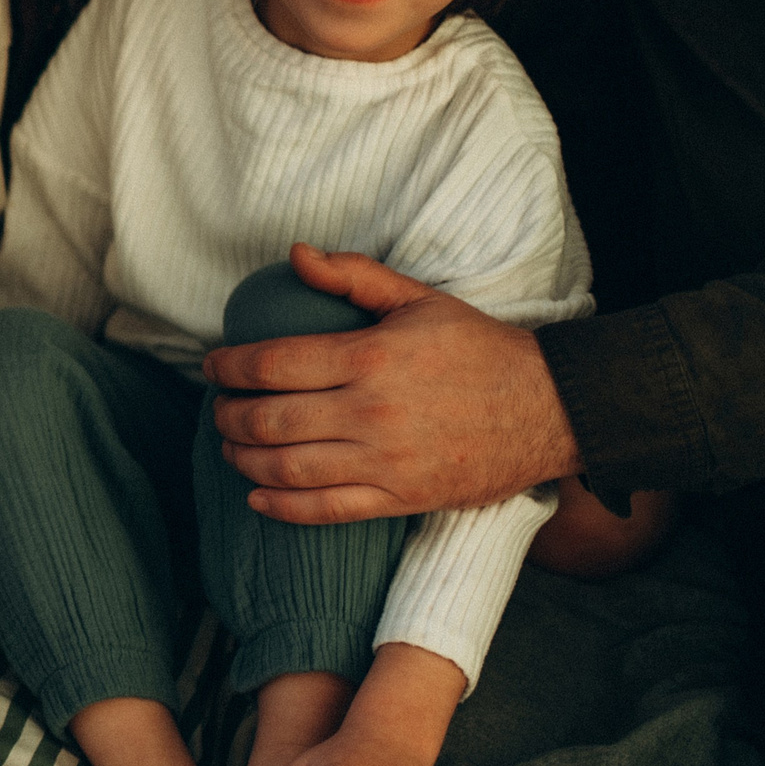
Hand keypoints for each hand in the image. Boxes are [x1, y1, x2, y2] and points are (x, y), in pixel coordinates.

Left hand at [202, 244, 580, 523]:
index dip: (229, 366)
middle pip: (269, 420)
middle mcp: (372, 413)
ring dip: (243, 458)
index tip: (213, 366)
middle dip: (227, 415)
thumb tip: (294, 255)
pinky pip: (326, 510)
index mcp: (371, 358)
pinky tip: (256, 495)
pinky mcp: (402, 499)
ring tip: (230, 446)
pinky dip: (281, 506)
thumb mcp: (419, 299)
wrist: (551, 408)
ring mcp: (386, 462)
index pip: (272, 364)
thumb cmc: (479, 348)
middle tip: (218, 407)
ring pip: (287, 468)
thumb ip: (353, 275)